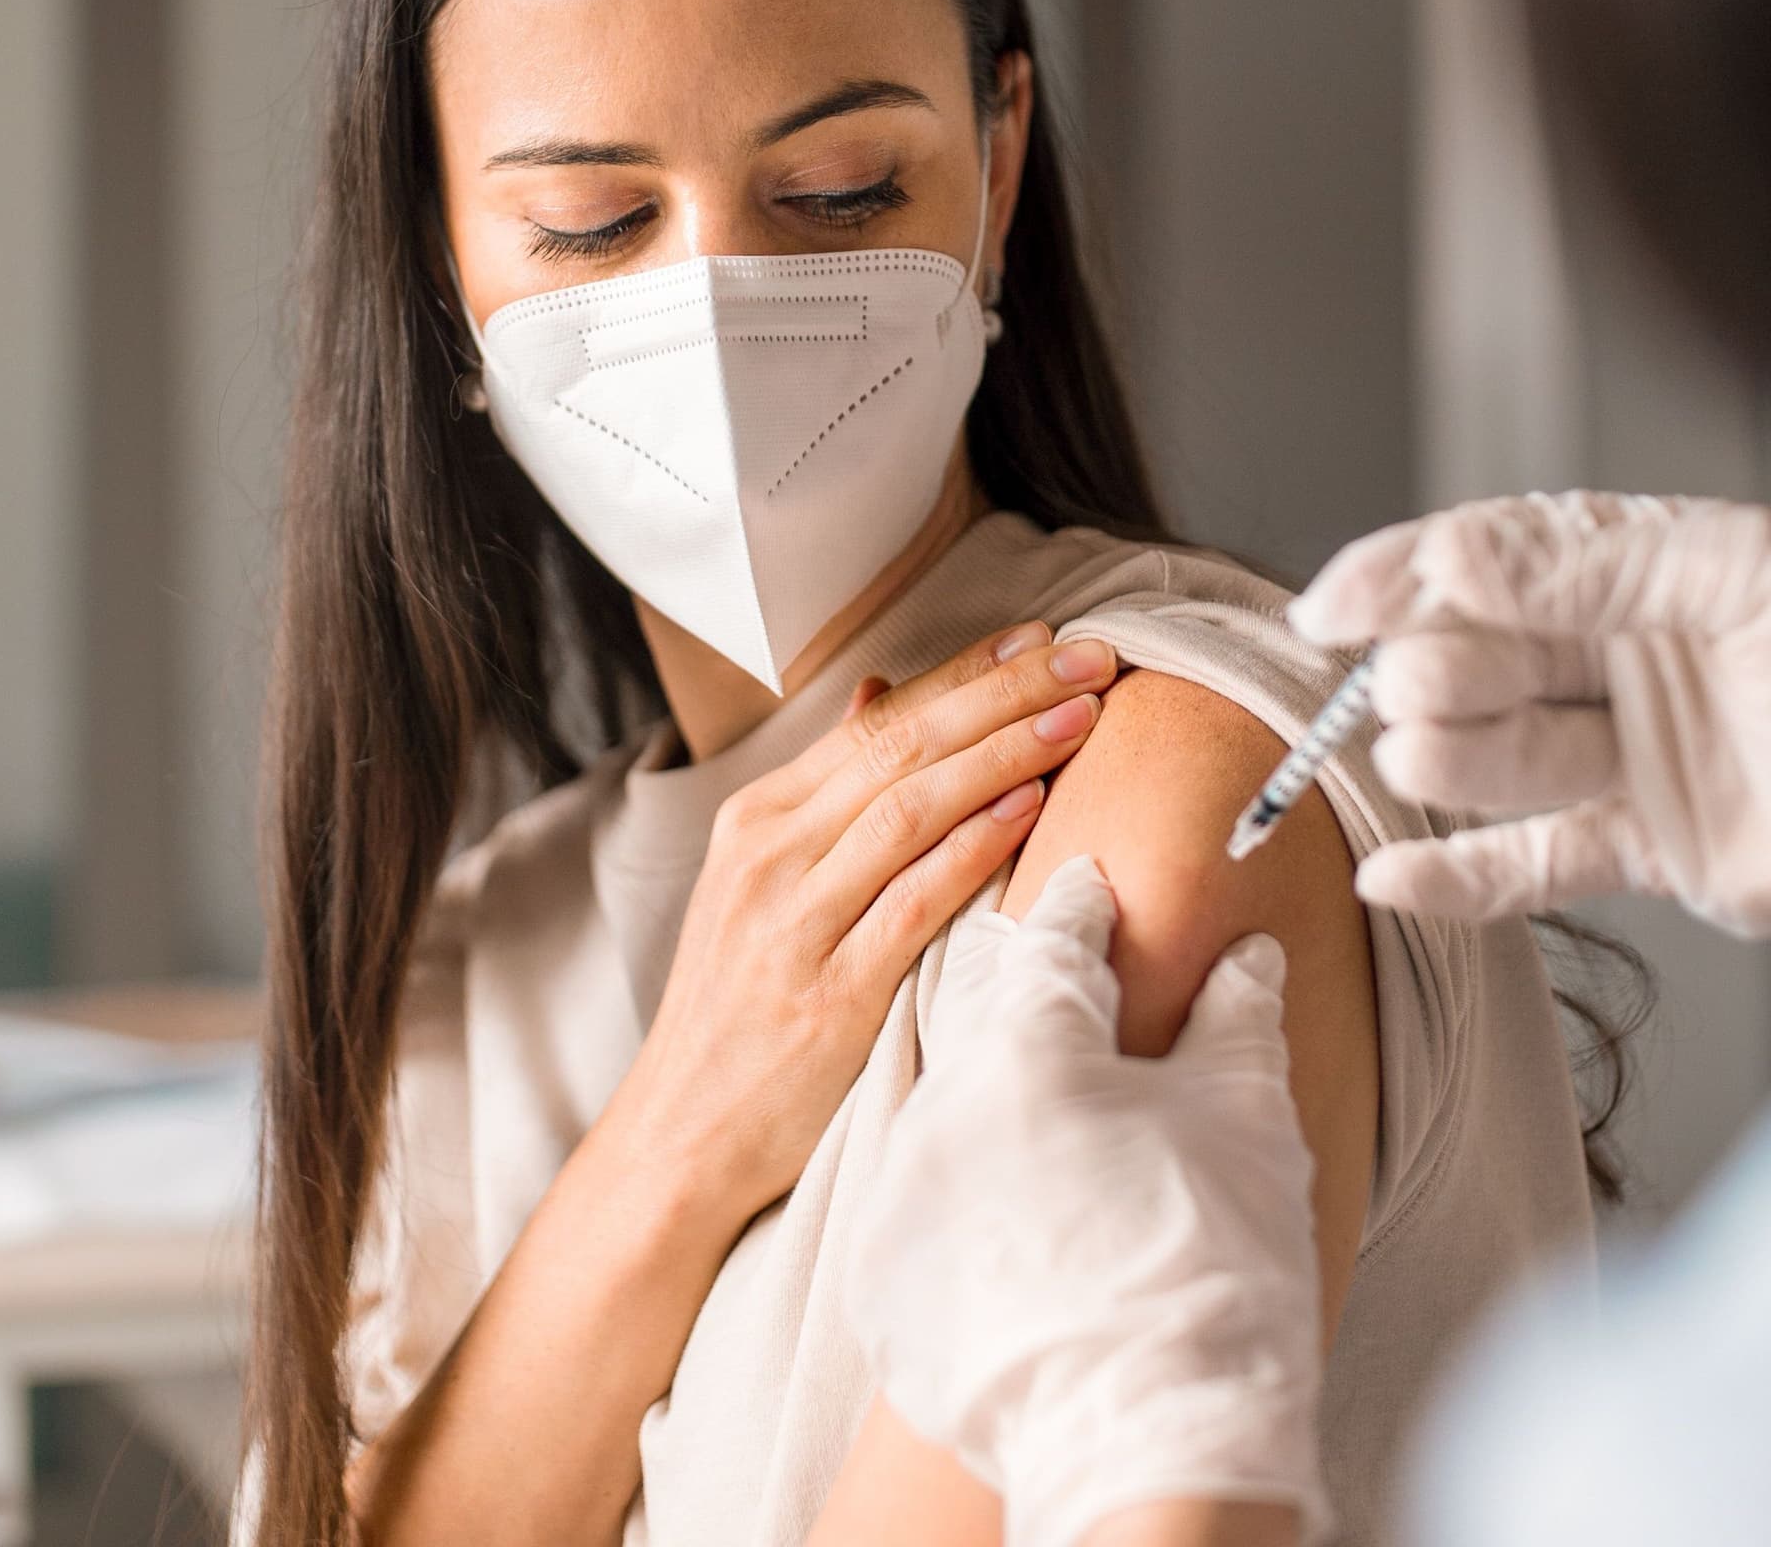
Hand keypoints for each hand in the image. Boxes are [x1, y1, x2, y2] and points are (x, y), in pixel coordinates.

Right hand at [616, 624, 1119, 1224]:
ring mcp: (796, 923)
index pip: (877, 721)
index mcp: (759, 820)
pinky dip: (972, 849)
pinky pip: (911, 903)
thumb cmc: (740, 1005)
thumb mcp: (760, 881)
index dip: (965, 672)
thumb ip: (827, 790)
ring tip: (1081, 714)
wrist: (682, 1133)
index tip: (1042, 636)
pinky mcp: (830, 996)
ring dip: (1004, 753)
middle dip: (1004, 691)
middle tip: (1089, 656)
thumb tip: (880, 688)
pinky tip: (1029, 810)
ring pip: (910, 808)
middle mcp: (772, 856)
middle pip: (902, 747)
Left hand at [849, 857, 1328, 1546]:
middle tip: (1063, 977)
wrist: (1152, 1451)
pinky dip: (969, 1181)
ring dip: (993, 1087)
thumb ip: (1237, 1015)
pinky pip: (923, 1194)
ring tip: (1051, 1103)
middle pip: (979, 1008)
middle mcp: (942, 1106)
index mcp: (1029, 1050)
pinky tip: (1023, 1200)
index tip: (1091, 887)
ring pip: (945, 1101)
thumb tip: (1245, 957)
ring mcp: (901, 1193)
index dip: (1083, 905)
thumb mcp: (1246, 1120)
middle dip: (1023, 984)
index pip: (1052, 938)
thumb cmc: (1211, 1272)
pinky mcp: (883, 1271)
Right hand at [1289, 492, 1770, 938]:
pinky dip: (1459, 876)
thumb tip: (1447, 559)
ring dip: (1444, 758)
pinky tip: (1392, 878)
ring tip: (1423, 756)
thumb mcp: (1742, 574)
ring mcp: (1637, 755)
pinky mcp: (1654, 848)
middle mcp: (1630, 655)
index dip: (1401, 577)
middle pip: (1480, 658)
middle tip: (1419, 687)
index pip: (1492, 558)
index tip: (1328, 609)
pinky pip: (1533, 862)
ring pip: (1495, 756)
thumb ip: (1586, 564)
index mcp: (1647, 565)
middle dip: (1435, 670)